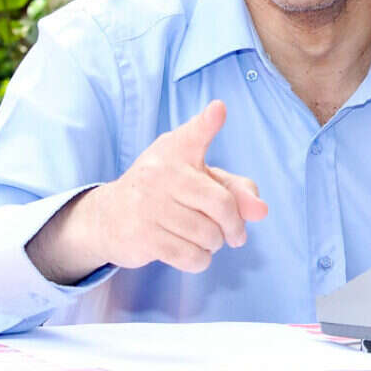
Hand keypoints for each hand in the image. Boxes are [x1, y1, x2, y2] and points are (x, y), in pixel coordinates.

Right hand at [27, 100, 267, 283]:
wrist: (109, 216)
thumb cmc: (165, 193)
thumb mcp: (199, 179)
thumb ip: (236, 189)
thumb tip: (261, 210)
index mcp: (177, 151)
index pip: (195, 134)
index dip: (208, 122)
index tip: (218, 109)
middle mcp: (161, 173)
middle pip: (221, 205)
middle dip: (235, 226)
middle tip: (234, 233)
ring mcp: (149, 205)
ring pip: (208, 235)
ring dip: (215, 244)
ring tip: (207, 239)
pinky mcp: (143, 236)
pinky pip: (191, 256)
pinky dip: (200, 260)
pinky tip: (193, 252)